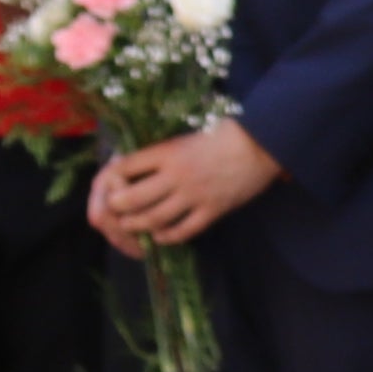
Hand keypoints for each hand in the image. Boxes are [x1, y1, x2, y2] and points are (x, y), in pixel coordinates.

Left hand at [95, 120, 283, 246]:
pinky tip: (161, 236)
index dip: (110, 178)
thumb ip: (163, 154)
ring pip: (153, 219)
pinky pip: (183, 231)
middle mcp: (176, 175)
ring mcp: (194, 195)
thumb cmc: (223, 134)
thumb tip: (136, 167)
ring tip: (133, 225)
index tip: (110, 184)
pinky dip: (167, 237)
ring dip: (137, 225)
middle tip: (116, 211)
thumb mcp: (186, 137)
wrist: (261, 143)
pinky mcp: (213, 210)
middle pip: (132, 198)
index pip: (125, 167)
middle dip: (118, 208)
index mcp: (168, 151)